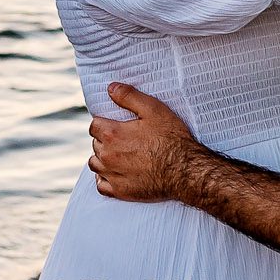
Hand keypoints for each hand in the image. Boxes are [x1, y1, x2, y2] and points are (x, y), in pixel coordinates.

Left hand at [88, 83, 203, 202]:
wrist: (185, 171)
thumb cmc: (172, 138)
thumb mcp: (153, 109)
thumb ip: (129, 96)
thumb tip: (110, 88)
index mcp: (112, 134)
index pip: (94, 125)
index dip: (104, 123)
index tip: (114, 124)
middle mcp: (107, 155)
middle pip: (95, 144)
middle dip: (105, 140)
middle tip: (123, 138)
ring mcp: (113, 175)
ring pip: (95, 164)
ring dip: (102, 158)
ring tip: (117, 155)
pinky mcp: (120, 191)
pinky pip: (101, 186)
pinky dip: (104, 179)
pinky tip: (114, 174)